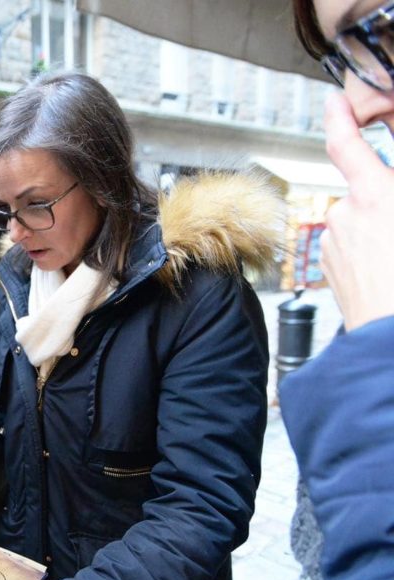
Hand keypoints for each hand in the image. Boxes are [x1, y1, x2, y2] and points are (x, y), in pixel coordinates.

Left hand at [321, 93, 393, 330]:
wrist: (391, 340)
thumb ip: (391, 195)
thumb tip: (384, 193)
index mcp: (375, 196)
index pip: (346, 144)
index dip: (340, 117)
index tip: (334, 101)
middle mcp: (345, 214)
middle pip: (367, 192)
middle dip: (389, 204)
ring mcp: (334, 242)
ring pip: (361, 223)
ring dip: (381, 233)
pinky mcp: (329, 267)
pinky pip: (351, 248)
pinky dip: (369, 253)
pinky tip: (388, 275)